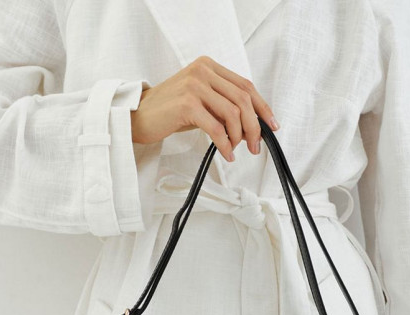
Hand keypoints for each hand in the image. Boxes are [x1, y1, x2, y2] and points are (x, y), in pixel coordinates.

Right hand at [130, 55, 278, 161]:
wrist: (138, 116)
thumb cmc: (170, 112)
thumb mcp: (201, 103)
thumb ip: (223, 108)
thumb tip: (252, 128)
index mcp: (208, 66)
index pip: (245, 85)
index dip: (263, 107)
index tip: (272, 126)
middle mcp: (203, 71)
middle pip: (243, 99)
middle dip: (254, 126)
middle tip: (256, 146)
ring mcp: (194, 86)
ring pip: (233, 113)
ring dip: (240, 137)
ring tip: (237, 150)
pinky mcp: (187, 104)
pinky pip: (216, 128)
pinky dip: (225, 144)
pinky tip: (226, 154)